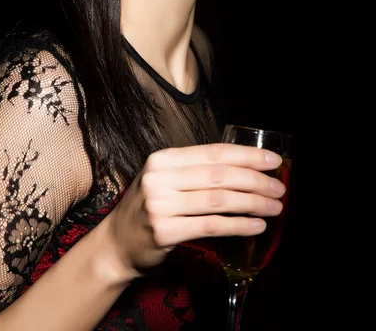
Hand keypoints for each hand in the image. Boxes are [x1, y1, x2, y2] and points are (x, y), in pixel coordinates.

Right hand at [106, 143, 285, 276]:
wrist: (116, 244)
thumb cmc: (148, 208)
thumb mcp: (164, 180)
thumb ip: (194, 170)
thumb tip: (244, 167)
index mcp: (163, 159)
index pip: (213, 152)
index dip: (247, 155)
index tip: (273, 161)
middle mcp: (160, 178)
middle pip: (219, 176)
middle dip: (255, 180)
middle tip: (279, 188)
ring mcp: (160, 205)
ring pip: (218, 200)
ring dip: (252, 203)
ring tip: (274, 207)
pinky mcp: (165, 231)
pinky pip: (210, 226)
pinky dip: (237, 226)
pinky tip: (256, 226)